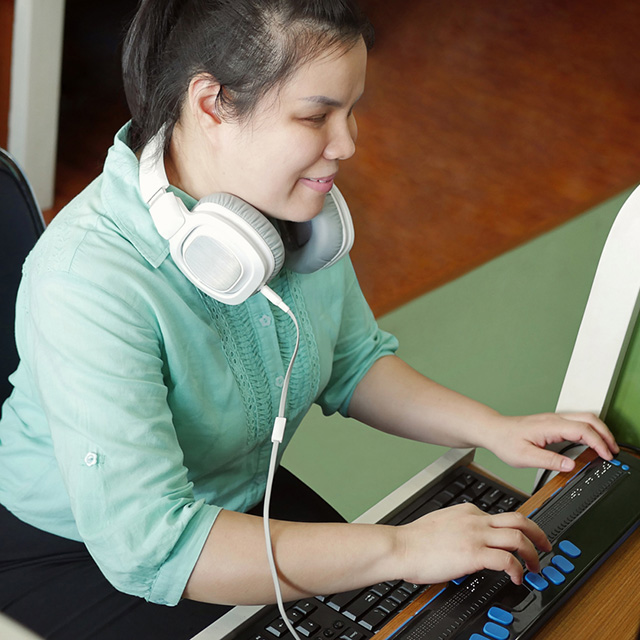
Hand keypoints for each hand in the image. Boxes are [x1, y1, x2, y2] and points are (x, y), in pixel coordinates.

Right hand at [394, 503, 550, 584]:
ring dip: (533, 554)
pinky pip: (507, 560)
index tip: (523, 541)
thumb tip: (467, 541)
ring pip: (519, 537)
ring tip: (535, 567)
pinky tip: (517, 578)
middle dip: (538, 534)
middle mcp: (475, 519)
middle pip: (519, 519)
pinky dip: (518, 570)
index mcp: (467, 511)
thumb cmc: (414, 540)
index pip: (502, 515)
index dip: (518, 529)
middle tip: (545, 547)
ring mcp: (476, 535)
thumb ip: (459, 528)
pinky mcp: (474, 553)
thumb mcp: (441, 524)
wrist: (400, 547)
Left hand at [482, 412, 618, 471]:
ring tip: (606, 449)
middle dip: (605, 434)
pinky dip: (590, 431)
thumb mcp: (525, 457)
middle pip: (589, 419)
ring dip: (599, 431)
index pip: (582, 430)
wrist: (494, 431)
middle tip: (613, 452)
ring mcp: (554, 419)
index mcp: (549, 426)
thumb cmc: (505, 441)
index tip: (606, 455)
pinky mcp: (552, 423)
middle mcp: (554, 419)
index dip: (598, 442)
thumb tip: (570, 465)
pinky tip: (592, 443)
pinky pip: (577, 422)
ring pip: (585, 418)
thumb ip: (549, 461)